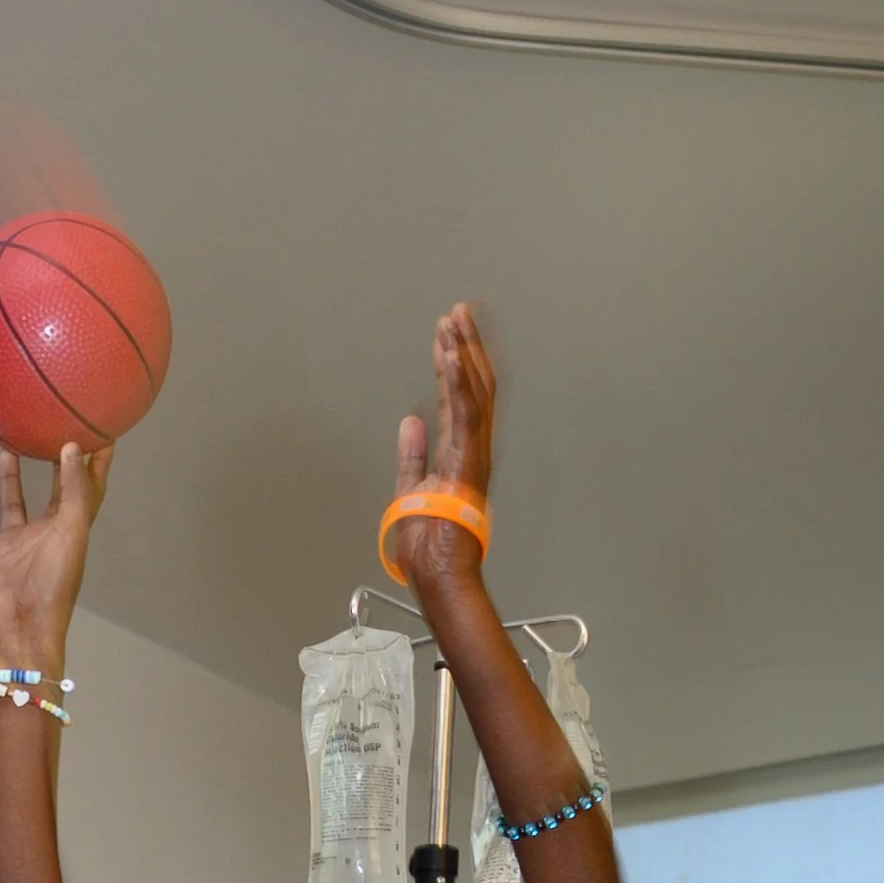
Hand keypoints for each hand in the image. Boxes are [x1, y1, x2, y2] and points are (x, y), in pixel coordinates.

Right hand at [0, 442, 109, 668]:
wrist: (18, 631)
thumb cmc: (52, 586)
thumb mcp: (71, 532)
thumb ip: (73, 490)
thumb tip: (73, 447)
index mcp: (71, 531)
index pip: (87, 489)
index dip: (95, 461)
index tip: (100, 428)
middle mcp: (43, 535)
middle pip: (52, 492)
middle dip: (54, 463)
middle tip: (52, 428)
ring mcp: (11, 547)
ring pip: (11, 503)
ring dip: (9, 478)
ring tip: (7, 444)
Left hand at [386, 301, 501, 595]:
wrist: (439, 570)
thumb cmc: (430, 544)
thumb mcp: (411, 490)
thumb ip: (412, 454)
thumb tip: (409, 421)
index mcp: (460, 451)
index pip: (458, 397)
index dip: (453, 363)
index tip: (446, 333)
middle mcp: (473, 446)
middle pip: (474, 384)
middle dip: (466, 345)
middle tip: (456, 312)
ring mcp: (474, 452)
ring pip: (474, 390)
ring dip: (464, 353)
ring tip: (454, 320)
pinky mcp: (469, 459)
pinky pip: (466, 412)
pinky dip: (458, 381)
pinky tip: (452, 354)